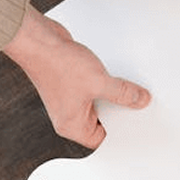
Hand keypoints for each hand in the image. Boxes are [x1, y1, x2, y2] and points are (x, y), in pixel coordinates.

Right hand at [2, 8, 151, 148]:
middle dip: (121, 113)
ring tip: (131, 91)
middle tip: (140, 106)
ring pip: (102, 104)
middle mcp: (69, 115)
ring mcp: (71, 99)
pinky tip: (120, 79)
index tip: (140, 124)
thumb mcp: (99, 82)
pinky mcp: (74, 84)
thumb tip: (140, 100)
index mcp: (71, 125)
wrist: (39, 40)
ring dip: (115, 96)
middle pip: (104, 122)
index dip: (122, 133)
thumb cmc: (56, 64)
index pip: (102, 139)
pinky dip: (108, 85)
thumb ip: (123, 93)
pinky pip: (97, 90)